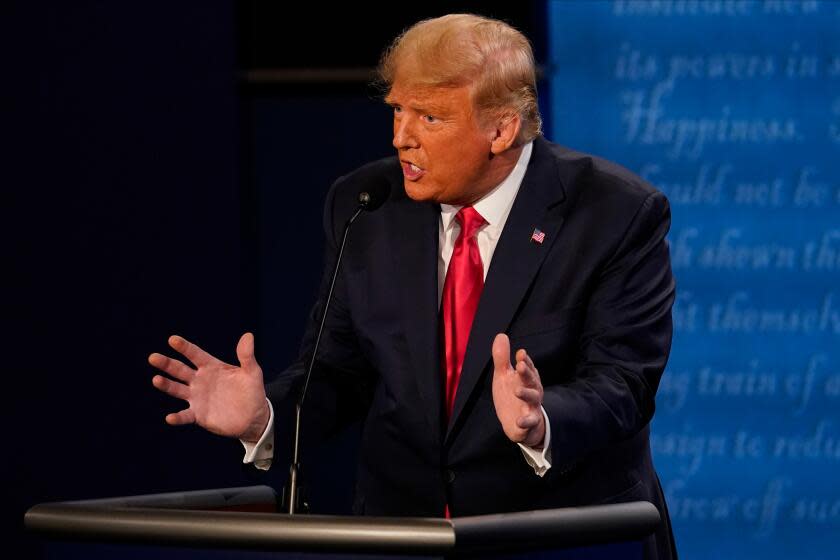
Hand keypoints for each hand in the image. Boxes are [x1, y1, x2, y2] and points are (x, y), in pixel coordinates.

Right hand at [150, 333, 269, 442]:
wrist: (254, 417)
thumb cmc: (252, 391)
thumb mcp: (252, 372)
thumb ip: (246, 356)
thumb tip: (248, 335)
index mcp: (211, 367)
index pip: (195, 354)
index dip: (184, 347)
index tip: (173, 339)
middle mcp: (200, 380)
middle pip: (180, 370)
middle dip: (167, 364)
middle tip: (153, 357)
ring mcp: (197, 397)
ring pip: (177, 389)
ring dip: (166, 385)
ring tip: (156, 380)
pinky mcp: (198, 415)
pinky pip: (185, 416)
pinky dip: (178, 417)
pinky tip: (170, 417)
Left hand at [491, 333, 544, 447]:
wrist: (518, 424)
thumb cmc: (511, 395)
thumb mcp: (504, 376)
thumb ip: (502, 358)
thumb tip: (501, 335)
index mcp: (526, 377)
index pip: (527, 366)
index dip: (525, 360)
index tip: (520, 353)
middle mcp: (532, 390)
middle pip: (532, 380)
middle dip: (527, 373)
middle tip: (520, 366)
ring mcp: (532, 406)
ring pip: (533, 398)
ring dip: (526, 394)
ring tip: (517, 391)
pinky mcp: (529, 421)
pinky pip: (530, 421)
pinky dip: (526, 421)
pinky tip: (519, 420)